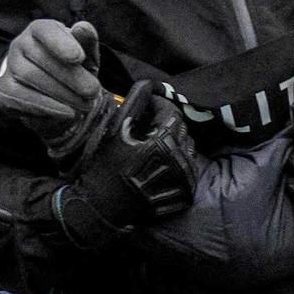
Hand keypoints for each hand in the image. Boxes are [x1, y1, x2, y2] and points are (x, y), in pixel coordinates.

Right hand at [0, 19, 107, 160]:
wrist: (60, 95)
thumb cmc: (74, 68)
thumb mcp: (86, 54)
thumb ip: (86, 41)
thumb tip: (83, 28)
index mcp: (39, 30)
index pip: (44, 30)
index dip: (60, 42)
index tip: (79, 58)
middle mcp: (20, 44)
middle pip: (40, 57)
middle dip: (70, 76)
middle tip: (93, 91)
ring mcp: (10, 67)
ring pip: (29, 76)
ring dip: (61, 93)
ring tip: (85, 104)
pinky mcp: (5, 90)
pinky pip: (21, 97)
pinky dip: (48, 106)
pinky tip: (68, 112)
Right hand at [56, 82, 200, 250]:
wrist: (104, 207)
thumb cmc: (105, 167)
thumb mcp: (115, 131)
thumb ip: (134, 104)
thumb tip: (148, 86)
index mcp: (162, 142)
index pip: (171, 112)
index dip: (159, 106)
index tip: (149, 108)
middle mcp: (178, 159)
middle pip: (181, 129)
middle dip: (166, 124)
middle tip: (147, 128)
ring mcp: (185, 178)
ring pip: (188, 148)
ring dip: (173, 142)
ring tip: (153, 147)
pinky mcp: (186, 192)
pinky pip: (189, 167)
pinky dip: (178, 161)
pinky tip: (159, 165)